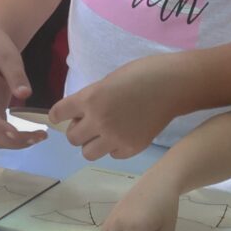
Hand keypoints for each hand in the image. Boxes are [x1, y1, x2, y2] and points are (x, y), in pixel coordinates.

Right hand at [0, 19, 43, 148]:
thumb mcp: (8, 56)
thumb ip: (16, 74)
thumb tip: (25, 94)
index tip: (15, 133)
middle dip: (12, 140)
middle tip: (39, 137)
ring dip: (15, 143)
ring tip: (39, 138)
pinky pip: (2, 132)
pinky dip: (16, 138)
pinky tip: (33, 136)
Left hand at [51, 59, 177, 161]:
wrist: (172, 85)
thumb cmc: (141, 74)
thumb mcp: (108, 81)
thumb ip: (92, 98)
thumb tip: (80, 114)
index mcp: (90, 98)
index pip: (59, 113)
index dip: (58, 116)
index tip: (61, 117)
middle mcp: (98, 120)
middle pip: (72, 138)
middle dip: (79, 131)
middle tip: (90, 123)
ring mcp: (115, 137)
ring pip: (88, 153)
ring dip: (93, 143)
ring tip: (105, 133)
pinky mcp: (131, 148)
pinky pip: (112, 155)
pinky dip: (114, 148)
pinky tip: (123, 135)